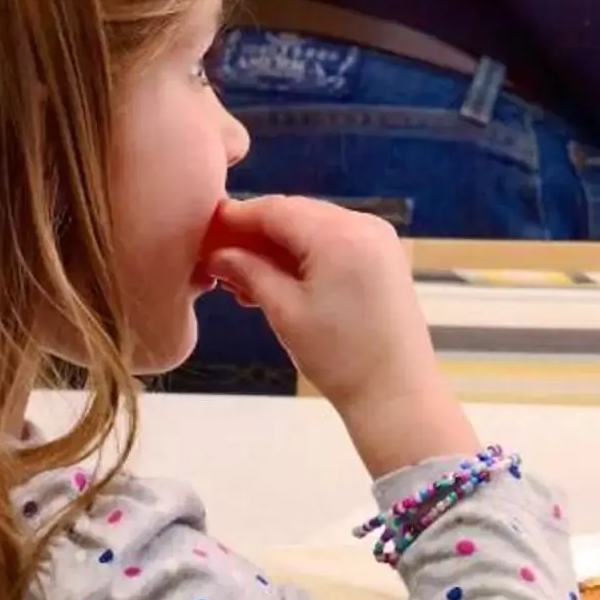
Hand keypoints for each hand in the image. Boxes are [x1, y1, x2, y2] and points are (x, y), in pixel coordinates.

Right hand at [203, 196, 478, 476]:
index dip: (236, 218)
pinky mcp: (383, 258)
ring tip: (243, 282)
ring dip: (277, 248)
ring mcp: (378, 240)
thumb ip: (248, 272)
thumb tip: (217, 255)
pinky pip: (334, 243)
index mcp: (339, 234)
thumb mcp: (284, 311)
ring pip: (313, 228)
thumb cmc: (339, 355)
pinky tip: (276, 283)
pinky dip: (304, 256)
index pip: (275, 208)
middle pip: (295, 214)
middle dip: (255, 234)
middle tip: (218, 262)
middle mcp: (364, 225)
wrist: (396, 391)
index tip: (203, 233)